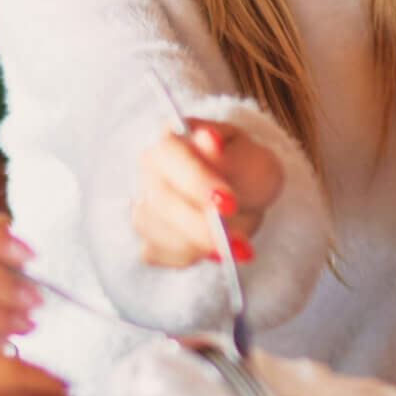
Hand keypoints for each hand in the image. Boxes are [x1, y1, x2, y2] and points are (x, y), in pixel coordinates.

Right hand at [133, 122, 283, 267]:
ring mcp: (144, 204)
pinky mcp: (148, 237)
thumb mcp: (252, 160)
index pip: (171, 155)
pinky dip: (192, 257)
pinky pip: (161, 253)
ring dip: (200, 246)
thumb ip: (230, 157)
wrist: (247, 195)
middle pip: (160, 200)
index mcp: (173, 138)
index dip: (197, 181)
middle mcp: (149, 169)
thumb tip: (208, 139)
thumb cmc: (247, 171)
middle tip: (238, 242)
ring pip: (159, 232)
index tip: (229, 204)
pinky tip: (216, 251)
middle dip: (200, 226)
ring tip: (239, 248)